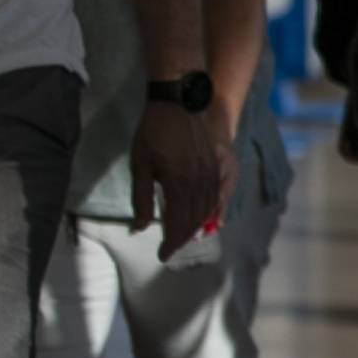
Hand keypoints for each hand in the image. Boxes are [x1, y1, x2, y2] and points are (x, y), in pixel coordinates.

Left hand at [130, 101, 232, 257]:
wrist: (179, 103)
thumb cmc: (153, 133)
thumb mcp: (140, 166)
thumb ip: (140, 199)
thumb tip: (139, 227)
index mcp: (178, 186)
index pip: (177, 224)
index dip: (170, 243)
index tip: (162, 255)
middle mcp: (199, 185)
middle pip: (194, 221)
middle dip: (182, 238)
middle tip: (171, 247)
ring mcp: (211, 176)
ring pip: (207, 211)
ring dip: (196, 227)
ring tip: (184, 235)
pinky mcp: (217, 168)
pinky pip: (216, 198)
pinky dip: (209, 212)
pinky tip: (202, 216)